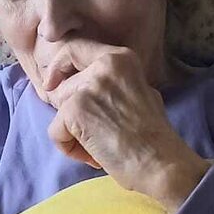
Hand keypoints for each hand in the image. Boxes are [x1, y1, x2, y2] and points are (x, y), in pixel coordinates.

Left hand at [42, 41, 208, 211]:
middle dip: (68, 110)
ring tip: (99, 148)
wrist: (161, 163)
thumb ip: (116, 84)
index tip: (53, 84)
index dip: (59, 66)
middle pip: (62, 83)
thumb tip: (91, 88)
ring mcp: (89, 86)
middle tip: (86, 133)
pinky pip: (55, 131)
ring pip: (58, 109)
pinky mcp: (75, 110)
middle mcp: (103, 64)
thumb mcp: (142, 93)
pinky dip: (69, 149)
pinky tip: (93, 157)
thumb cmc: (155, 138)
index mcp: (120, 58)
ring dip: (72, 133)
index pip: (75, 49)